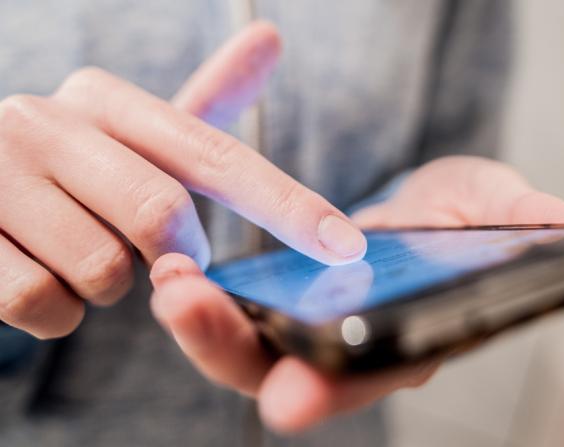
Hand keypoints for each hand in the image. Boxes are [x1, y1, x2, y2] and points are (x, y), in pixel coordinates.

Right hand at [0, 22, 365, 338]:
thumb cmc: (76, 175)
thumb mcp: (136, 138)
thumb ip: (203, 102)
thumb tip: (269, 36)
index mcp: (103, 98)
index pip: (217, 155)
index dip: (288, 206)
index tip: (345, 246)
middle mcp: (46, 119)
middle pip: (162, 217)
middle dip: (170, 255)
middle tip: (148, 251)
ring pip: (104, 270)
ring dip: (108, 284)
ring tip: (80, 252)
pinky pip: (46, 304)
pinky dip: (60, 312)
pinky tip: (43, 277)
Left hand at [150, 155, 563, 433]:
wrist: (414, 207)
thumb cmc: (458, 214)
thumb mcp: (492, 202)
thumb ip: (519, 218)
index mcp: (405, 339)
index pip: (367, 376)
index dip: (332, 389)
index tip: (290, 400)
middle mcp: (348, 348)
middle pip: (285, 371)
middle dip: (234, 351)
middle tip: (185, 308)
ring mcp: (307, 325)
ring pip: (245, 345)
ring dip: (201, 321)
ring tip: (169, 280)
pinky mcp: (276, 296)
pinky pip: (231, 307)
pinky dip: (201, 293)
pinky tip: (174, 260)